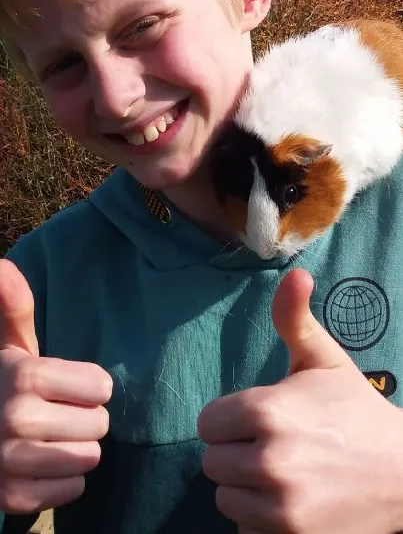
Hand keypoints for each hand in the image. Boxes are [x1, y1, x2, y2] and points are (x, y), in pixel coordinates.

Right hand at [0, 260, 112, 514]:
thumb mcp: (8, 345)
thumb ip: (15, 306)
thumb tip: (2, 264)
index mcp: (24, 376)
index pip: (101, 387)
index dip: (89, 386)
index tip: (65, 385)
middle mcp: (17, 419)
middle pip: (99, 424)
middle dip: (85, 418)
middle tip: (56, 413)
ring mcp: (12, 463)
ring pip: (89, 458)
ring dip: (76, 449)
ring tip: (50, 437)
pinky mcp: (14, 498)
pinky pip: (73, 490)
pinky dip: (63, 481)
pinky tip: (42, 464)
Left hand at [198, 268, 402, 532]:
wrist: (402, 474)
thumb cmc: (355, 411)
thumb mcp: (324, 360)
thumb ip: (294, 319)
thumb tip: (296, 272)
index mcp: (267, 411)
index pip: (208, 423)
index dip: (230, 419)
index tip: (257, 418)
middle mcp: (268, 461)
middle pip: (212, 462)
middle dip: (235, 452)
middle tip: (272, 445)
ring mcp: (280, 507)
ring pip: (226, 499)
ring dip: (245, 488)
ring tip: (280, 473)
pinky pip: (246, 530)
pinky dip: (261, 520)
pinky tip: (290, 502)